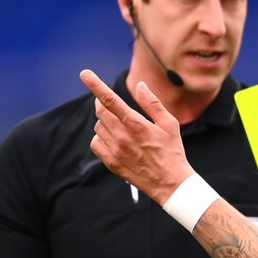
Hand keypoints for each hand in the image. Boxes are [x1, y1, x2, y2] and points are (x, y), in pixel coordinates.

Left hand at [81, 69, 194, 203]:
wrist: (170, 183)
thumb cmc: (172, 151)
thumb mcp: (169, 124)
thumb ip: (152, 103)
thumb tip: (140, 85)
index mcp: (136, 124)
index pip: (110, 99)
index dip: (95, 85)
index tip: (85, 74)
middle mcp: (122, 136)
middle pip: (101, 111)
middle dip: (102, 103)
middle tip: (109, 103)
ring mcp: (115, 150)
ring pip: (98, 127)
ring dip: (104, 121)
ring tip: (120, 127)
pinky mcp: (111, 163)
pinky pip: (95, 144)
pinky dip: (100, 138)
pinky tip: (113, 140)